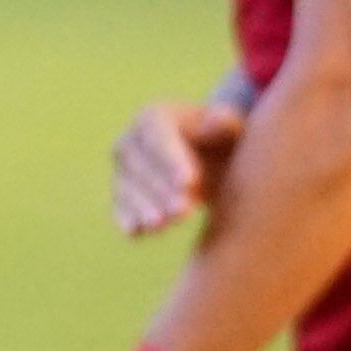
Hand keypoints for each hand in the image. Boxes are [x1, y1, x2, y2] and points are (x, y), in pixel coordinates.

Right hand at [114, 98, 246, 236]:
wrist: (210, 163)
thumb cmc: (222, 141)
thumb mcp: (230, 129)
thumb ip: (226, 124)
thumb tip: (219, 119)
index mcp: (152, 118)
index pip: (158, 138)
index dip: (172, 160)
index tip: (190, 182)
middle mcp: (129, 141)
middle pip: (140, 166)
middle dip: (160, 190)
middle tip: (183, 211)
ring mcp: (122, 171)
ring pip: (126, 189)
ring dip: (142, 208)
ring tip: (162, 225)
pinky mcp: (122, 196)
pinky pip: (120, 207)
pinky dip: (127, 219)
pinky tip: (136, 232)